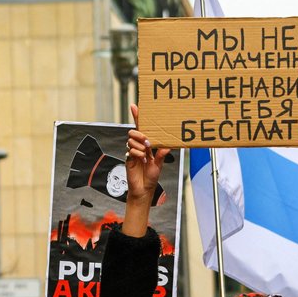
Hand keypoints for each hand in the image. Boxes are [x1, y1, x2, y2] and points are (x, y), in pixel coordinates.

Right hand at [121, 104, 172, 237]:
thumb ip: (161, 154)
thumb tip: (168, 146)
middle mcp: (139, 147)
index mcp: (147, 145)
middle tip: (147, 143)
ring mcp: (132, 152)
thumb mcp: (159, 164)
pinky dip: (137, 154)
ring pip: (131, 141)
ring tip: (145, 155)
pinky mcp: (128, 159)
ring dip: (139, 146)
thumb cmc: (151, 178)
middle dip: (139, 135)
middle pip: (134, 132)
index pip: (141, 128)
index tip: (134, 106)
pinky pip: (130, 151)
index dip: (137, 117)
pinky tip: (141, 160)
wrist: (143, 190)